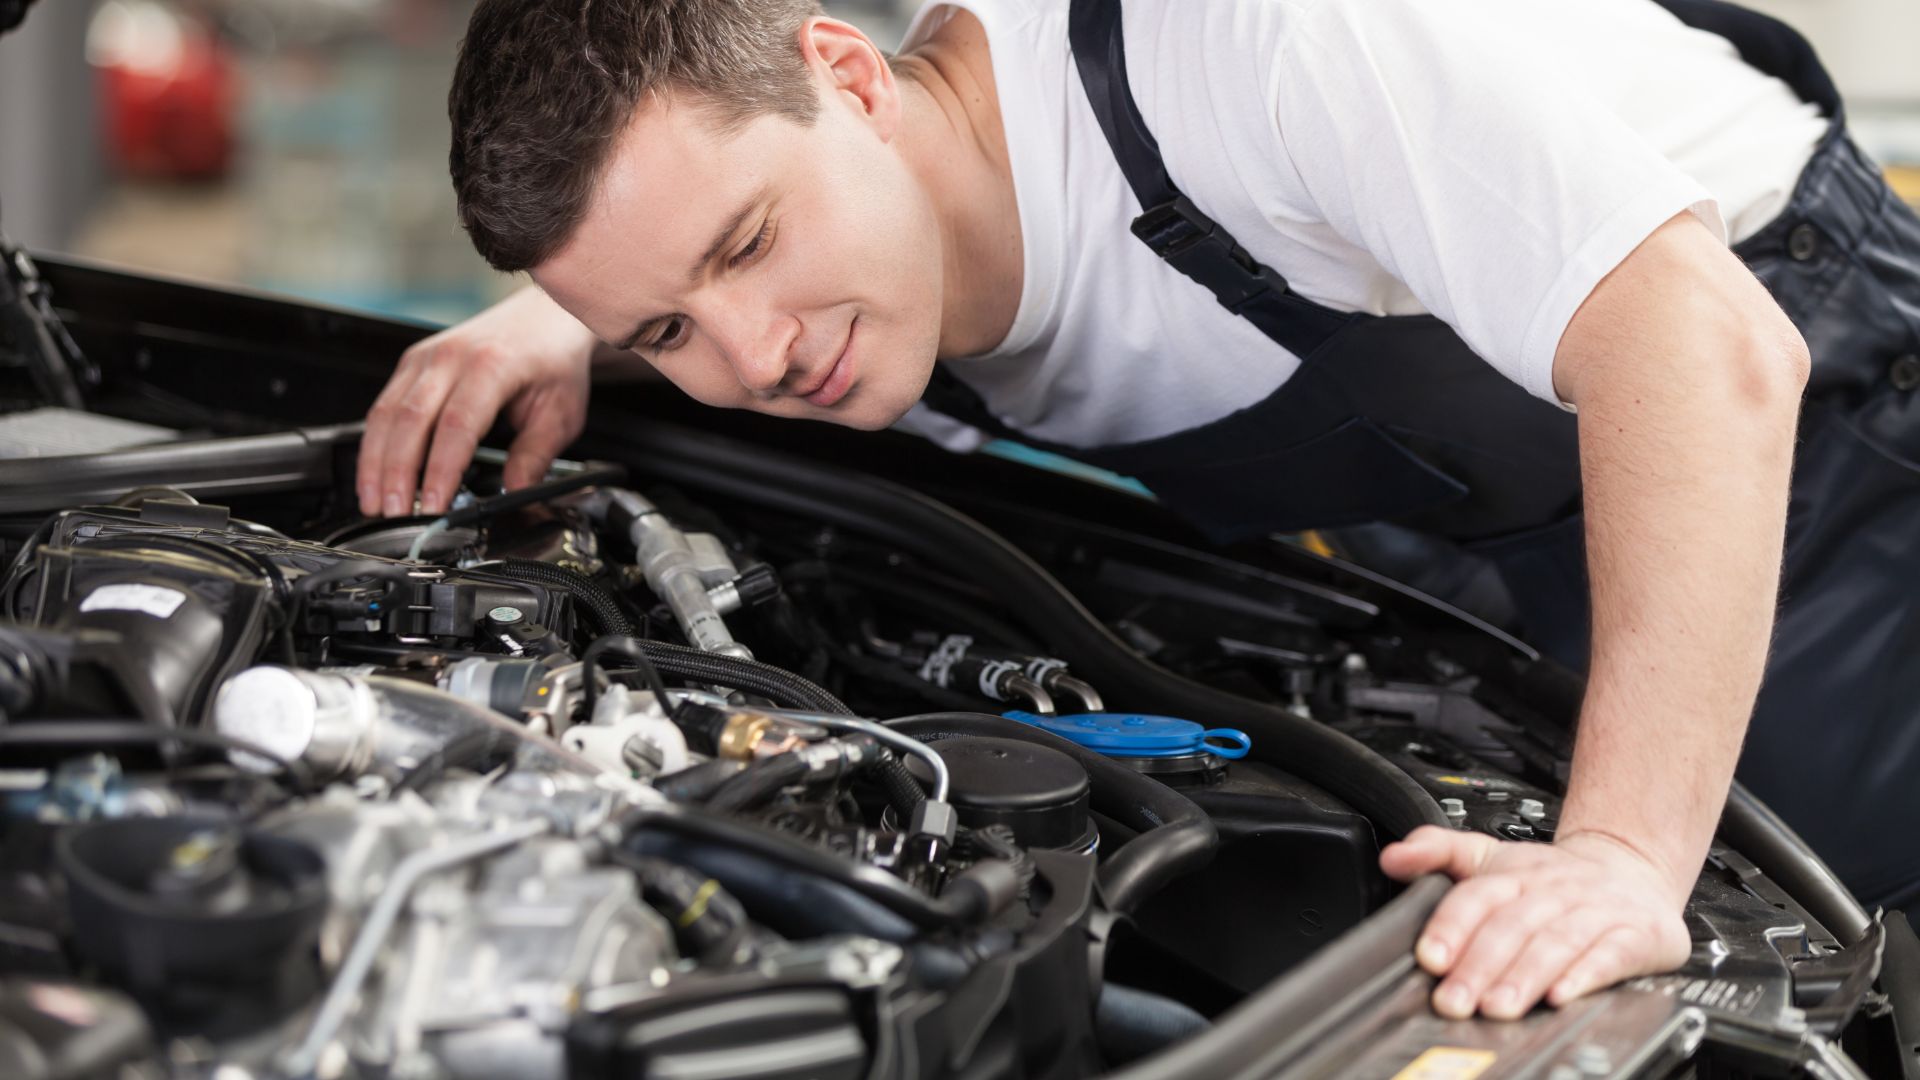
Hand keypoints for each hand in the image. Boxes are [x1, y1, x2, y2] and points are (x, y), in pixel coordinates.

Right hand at [358, 286, 598, 516]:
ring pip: (386, 413)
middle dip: (396, 473)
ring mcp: (425, 357)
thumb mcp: (560, 414)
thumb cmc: (552, 361)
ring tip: (374, 503)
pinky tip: (374, 474)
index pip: (457, 426)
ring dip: (375, 463)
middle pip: (409, 420)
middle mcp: (451, 357)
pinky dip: (375, 444)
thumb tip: (513, 494)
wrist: (543, 320)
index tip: (433, 506)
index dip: (440, 470)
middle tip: (393, 514)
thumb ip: (535, 456)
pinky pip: (384, 406)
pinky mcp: (412, 363)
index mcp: (491, 366)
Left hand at [1379, 826, 1691, 1019]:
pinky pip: (1610, 955)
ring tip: (1499, 1006)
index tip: (1430, 957)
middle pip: (1512, 927)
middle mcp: (1553, 891)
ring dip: (1525, 976)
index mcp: (1515, 873)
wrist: (1631, 867)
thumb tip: (1391, 857)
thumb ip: (1437, 852)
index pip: (1477, 896)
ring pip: (1556, 943)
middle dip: (1480, 966)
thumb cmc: (1551, 875)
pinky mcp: (1636, 936)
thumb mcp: (1490, 855)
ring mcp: (1595, 912)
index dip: (1451, 926)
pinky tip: (1562, 995)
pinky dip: (1585, 975)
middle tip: (1455, 1000)